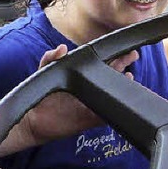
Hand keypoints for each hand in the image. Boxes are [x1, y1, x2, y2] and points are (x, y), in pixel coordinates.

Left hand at [21, 45, 138, 146]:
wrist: (35, 119)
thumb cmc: (42, 95)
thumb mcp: (44, 72)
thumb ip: (50, 58)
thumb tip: (62, 48)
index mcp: (83, 77)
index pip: (102, 63)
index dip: (114, 56)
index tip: (124, 49)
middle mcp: (91, 89)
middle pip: (113, 76)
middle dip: (124, 64)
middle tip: (132, 56)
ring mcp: (93, 104)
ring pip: (113, 95)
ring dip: (122, 87)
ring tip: (128, 77)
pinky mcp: (90, 120)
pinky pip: (106, 117)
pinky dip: (112, 111)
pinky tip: (117, 103)